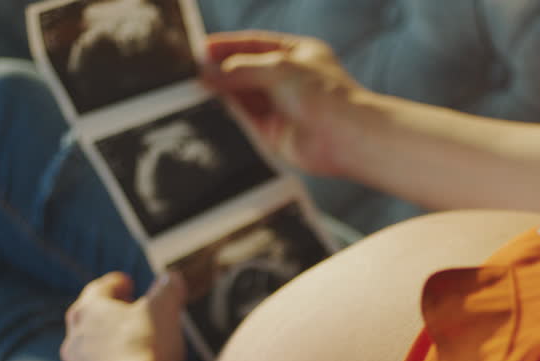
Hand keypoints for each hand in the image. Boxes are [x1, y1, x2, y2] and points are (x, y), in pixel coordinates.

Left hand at [60, 272, 188, 360]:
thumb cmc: (144, 350)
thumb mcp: (163, 310)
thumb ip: (167, 289)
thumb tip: (172, 278)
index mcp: (88, 310)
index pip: (99, 289)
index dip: (116, 283)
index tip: (127, 282)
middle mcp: (75, 338)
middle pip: (90, 317)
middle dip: (109, 312)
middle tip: (127, 308)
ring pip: (92, 346)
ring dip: (109, 340)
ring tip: (130, 340)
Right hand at [203, 31, 364, 175]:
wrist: (346, 137)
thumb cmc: (327, 96)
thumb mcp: (278, 68)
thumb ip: (241, 69)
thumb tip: (210, 71)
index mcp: (297, 54)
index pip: (255, 44)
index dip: (228, 45)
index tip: (202, 47)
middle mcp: (289, 79)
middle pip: (246, 70)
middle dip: (222, 69)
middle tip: (194, 69)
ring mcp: (282, 106)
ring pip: (243, 95)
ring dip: (222, 91)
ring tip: (197, 86)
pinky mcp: (274, 132)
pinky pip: (245, 118)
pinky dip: (228, 112)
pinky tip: (212, 106)